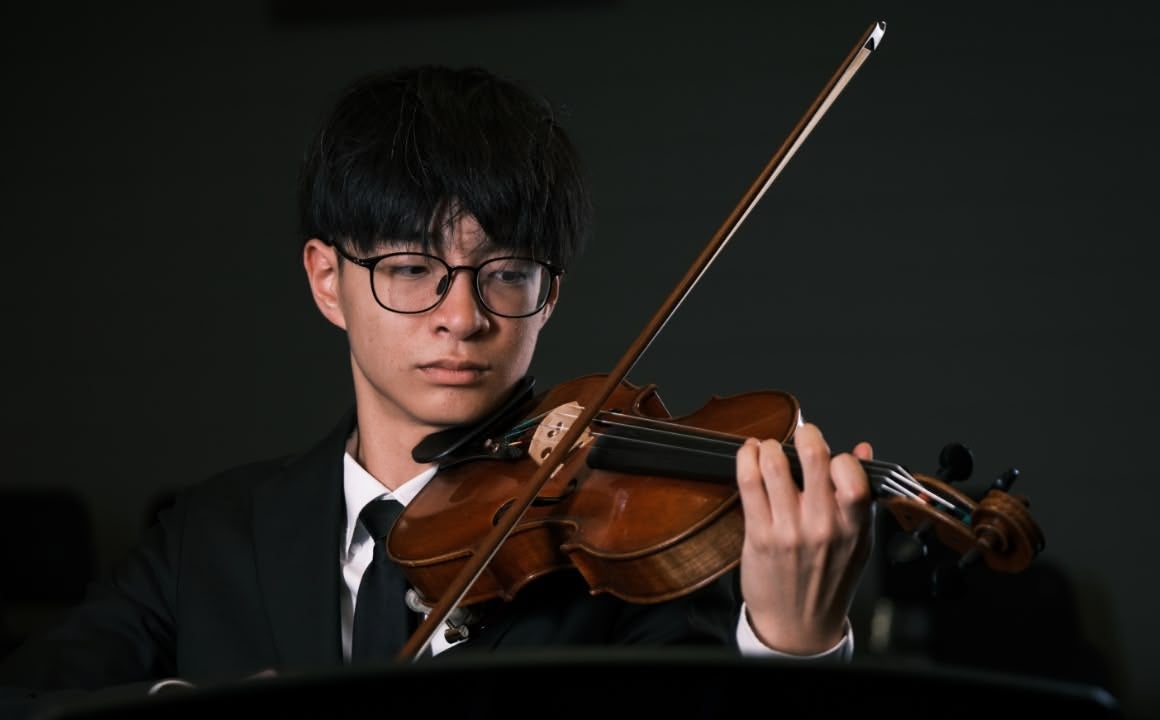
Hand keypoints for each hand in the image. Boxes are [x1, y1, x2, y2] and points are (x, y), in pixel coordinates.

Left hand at [736, 422, 873, 654]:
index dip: (841, 456)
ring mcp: (788, 531)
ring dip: (770, 446)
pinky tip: (750, 453)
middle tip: (802, 434)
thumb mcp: (858, 541)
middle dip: (807, 436)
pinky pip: (749, 484)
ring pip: (776, 467)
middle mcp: (822, 527)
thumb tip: (863, 449)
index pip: (853, 478)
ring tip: (769, 447)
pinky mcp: (758, 535)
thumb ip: (860, 495)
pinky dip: (747, 459)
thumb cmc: (828, 580)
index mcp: (853, 528)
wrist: (799, 627)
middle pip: (814, 461)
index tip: (833, 454)